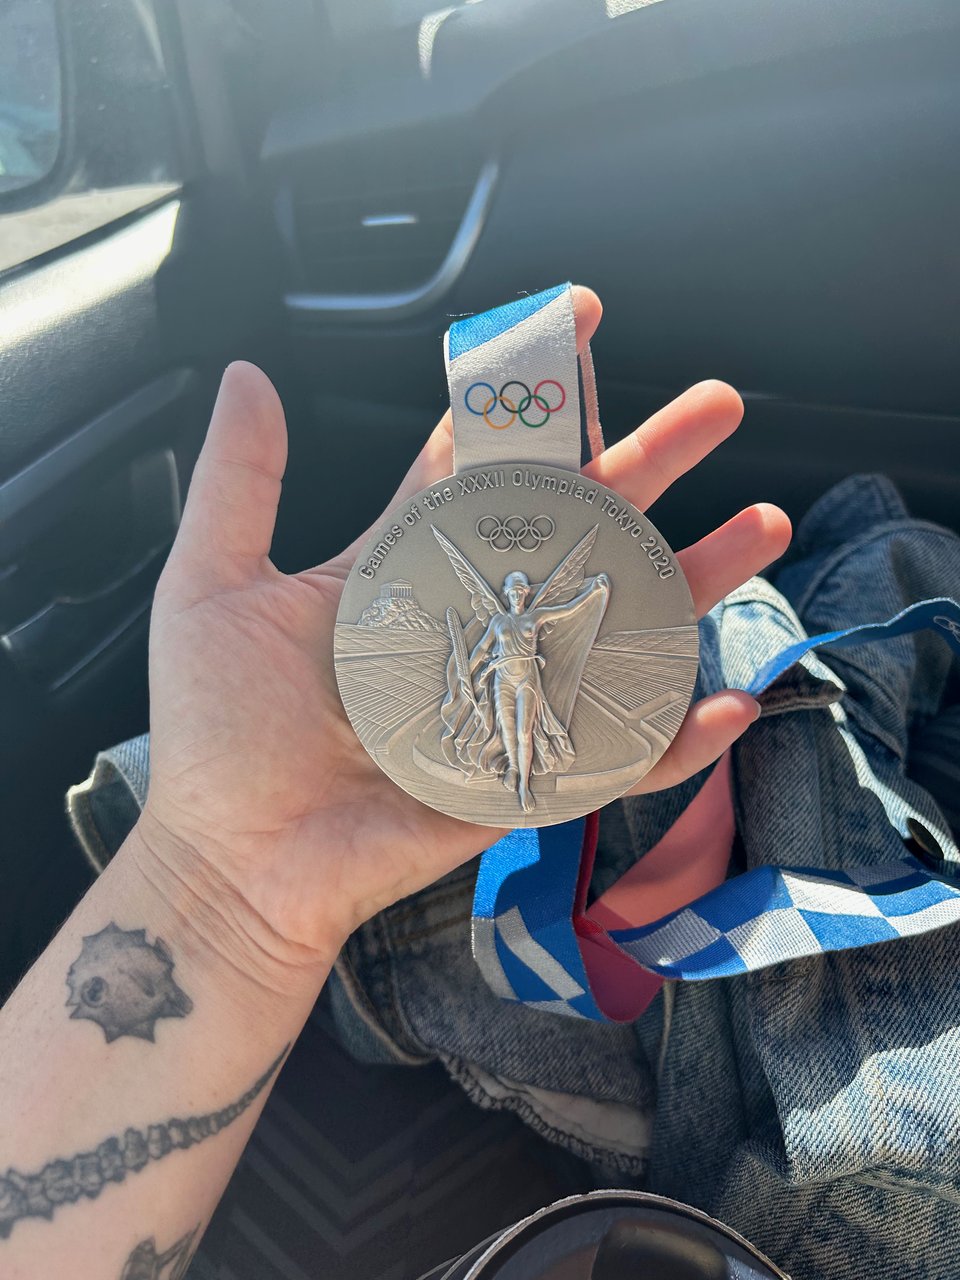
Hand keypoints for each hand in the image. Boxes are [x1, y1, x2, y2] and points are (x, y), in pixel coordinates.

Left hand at [139, 289, 790, 977]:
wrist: (232, 858)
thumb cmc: (216, 732)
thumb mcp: (215, 585)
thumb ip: (242, 480)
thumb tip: (249, 371)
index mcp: (406, 565)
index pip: (488, 462)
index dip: (535, 394)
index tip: (579, 322)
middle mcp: (474, 618)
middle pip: (580, 526)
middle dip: (650, 462)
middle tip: (717, 404)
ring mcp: (509, 694)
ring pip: (619, 626)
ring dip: (695, 579)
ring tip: (763, 526)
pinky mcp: (525, 774)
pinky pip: (615, 754)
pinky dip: (674, 735)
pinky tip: (729, 700)